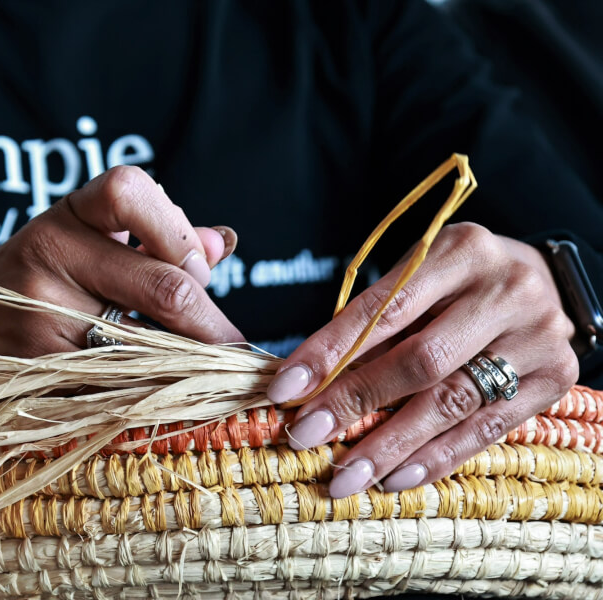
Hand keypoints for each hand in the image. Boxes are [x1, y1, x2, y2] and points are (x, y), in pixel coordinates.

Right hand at [0, 166, 241, 419]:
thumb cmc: (20, 289)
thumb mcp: (77, 248)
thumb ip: (152, 241)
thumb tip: (224, 241)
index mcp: (65, 215)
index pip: (130, 188)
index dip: (178, 229)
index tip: (199, 268)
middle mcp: (49, 252)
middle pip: (162, 281)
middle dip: (213, 321)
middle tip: (237, 348)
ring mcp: (40, 312)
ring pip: (149, 341)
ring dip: (188, 360)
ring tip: (206, 370)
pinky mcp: (37, 367)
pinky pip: (118, 380)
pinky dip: (151, 388)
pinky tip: (162, 393)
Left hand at [266, 222, 577, 497]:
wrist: (545, 282)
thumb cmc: (460, 282)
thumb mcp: (417, 279)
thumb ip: (372, 323)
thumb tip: (308, 381)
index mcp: (459, 250)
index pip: (383, 309)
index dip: (329, 352)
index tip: (285, 389)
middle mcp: (505, 289)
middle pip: (420, 360)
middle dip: (354, 402)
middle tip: (306, 436)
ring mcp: (537, 335)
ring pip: (452, 402)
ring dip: (391, 445)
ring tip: (347, 475)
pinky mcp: (556, 378)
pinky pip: (487, 428)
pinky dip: (437, 457)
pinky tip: (397, 478)